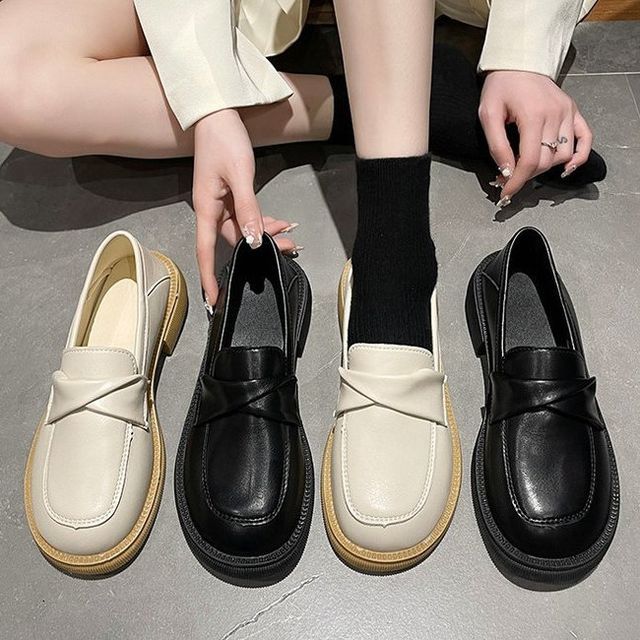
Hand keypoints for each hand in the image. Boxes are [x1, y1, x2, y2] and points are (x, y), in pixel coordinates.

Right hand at [193, 109, 296, 304]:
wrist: (217, 114)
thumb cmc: (223, 141)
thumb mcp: (239, 176)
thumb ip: (248, 209)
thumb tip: (253, 240)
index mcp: (206, 209)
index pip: (206, 251)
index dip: (209, 277)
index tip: (214, 299)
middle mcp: (212, 210)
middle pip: (234, 241)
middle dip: (260, 249)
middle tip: (288, 249)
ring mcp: (221, 203)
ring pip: (244, 229)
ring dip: (266, 233)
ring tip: (291, 235)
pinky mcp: (230, 195)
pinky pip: (247, 216)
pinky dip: (263, 220)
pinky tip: (281, 221)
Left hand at [479, 70, 592, 205]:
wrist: (518, 62)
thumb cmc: (500, 87)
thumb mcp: (488, 115)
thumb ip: (497, 145)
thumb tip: (506, 172)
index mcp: (534, 115)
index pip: (531, 160)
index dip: (518, 181)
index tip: (506, 193)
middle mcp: (555, 114)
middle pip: (546, 161)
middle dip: (526, 175)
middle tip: (508, 177)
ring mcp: (568, 112)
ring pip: (564, 155)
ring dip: (546, 167)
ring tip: (527, 167)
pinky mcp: (573, 110)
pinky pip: (585, 138)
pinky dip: (579, 156)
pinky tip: (566, 169)